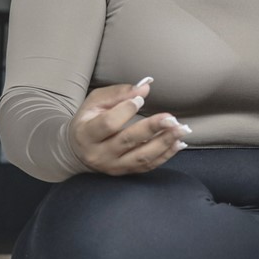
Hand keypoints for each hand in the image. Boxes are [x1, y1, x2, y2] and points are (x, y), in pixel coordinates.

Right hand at [68, 78, 190, 174]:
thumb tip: (144, 87)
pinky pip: (148, 166)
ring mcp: (114, 166)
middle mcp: (99, 154)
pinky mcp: (126, 172)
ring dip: (164, 143)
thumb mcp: (95, 102)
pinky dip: (166, 155)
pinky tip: (178, 143)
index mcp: (87, 134)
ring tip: (180, 130)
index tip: (140, 99)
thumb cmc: (88, 120)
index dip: (125, 110)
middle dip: (151, 128)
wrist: (78, 150)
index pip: (108, 124)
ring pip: (141, 157)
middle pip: (128, 141)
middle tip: (171, 118)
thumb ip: (118, 93)